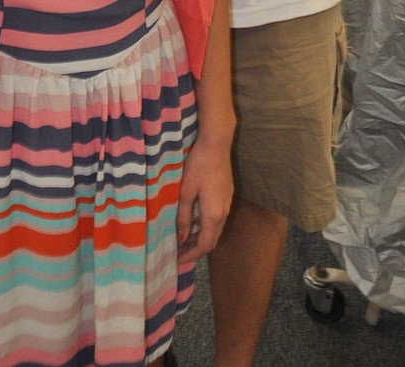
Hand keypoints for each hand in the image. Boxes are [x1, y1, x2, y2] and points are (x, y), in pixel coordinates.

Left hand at [177, 134, 233, 262]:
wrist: (216, 144)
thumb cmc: (198, 166)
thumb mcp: (186, 191)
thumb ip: (184, 216)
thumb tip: (182, 238)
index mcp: (213, 215)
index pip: (205, 245)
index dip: (191, 255)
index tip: (177, 261)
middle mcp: (224, 213)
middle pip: (212, 240)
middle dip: (196, 250)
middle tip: (179, 253)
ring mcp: (227, 203)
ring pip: (215, 230)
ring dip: (201, 238)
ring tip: (184, 240)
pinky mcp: (227, 195)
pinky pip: (218, 219)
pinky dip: (206, 227)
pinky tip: (194, 221)